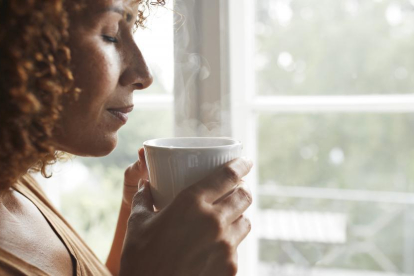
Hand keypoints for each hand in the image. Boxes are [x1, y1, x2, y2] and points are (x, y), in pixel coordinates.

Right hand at [120, 157, 252, 275]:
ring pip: (245, 221)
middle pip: (244, 196)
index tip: (246, 161)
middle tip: (235, 188)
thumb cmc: (140, 259)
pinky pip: (237, 247)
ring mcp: (225, 246)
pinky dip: (230, 241)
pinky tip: (215, 245)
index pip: (228, 176)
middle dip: (243, 188)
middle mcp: (214, 222)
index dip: (242, 165)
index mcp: (192, 204)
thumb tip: (145, 184)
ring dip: (239, 215)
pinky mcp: (230, 267)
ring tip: (226, 217)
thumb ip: (143, 198)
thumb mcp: (137, 223)